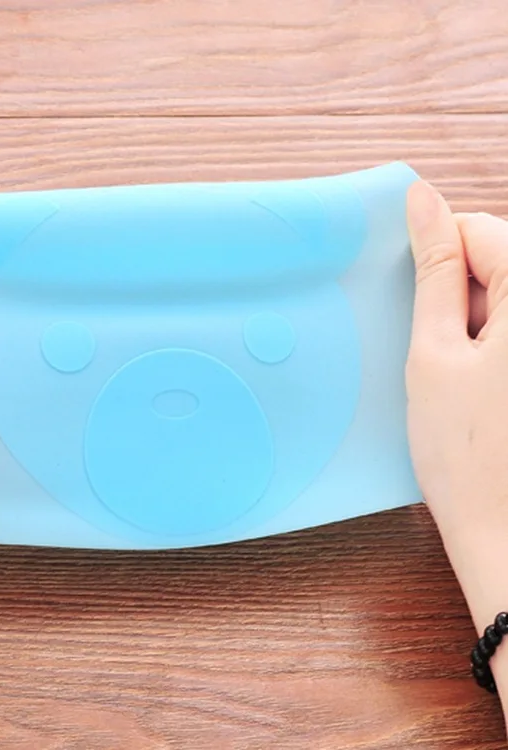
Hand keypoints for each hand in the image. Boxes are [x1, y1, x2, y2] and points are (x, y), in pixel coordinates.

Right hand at [406, 181, 507, 541]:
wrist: (506, 534)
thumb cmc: (465, 453)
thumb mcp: (434, 353)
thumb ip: (432, 272)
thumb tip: (423, 202)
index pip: (482, 229)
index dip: (436, 257)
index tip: (412, 297)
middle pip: (500, 260)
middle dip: (458, 291)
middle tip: (437, 350)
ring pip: (507, 296)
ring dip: (474, 321)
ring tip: (459, 375)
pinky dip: (490, 342)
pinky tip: (476, 384)